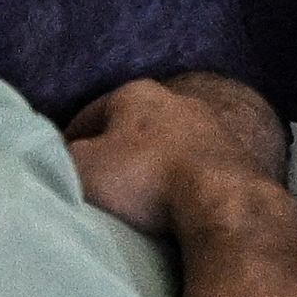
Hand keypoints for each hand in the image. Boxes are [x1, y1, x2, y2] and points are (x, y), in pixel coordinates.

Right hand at [63, 70, 281, 232]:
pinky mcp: (234, 154)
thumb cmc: (144, 177)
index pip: (90, 115)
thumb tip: (63, 158)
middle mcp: (176, 99)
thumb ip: (62, 157)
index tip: (64, 167)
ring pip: (165, 146)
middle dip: (114, 153)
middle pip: (131, 129)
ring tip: (135, 199)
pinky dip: (178, 181)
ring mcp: (210, 125)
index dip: (71, 142)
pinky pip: (192, 167)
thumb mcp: (82, 167)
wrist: (222, 199)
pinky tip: (170, 203)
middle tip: (98, 184)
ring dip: (149, 168)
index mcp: (135, 93)